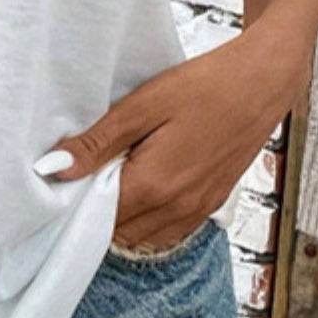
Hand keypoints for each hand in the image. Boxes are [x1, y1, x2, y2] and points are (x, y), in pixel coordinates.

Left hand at [38, 21, 312, 250]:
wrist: (263, 82)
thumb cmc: (204, 86)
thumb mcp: (143, 105)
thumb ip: (98, 142)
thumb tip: (54, 168)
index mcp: (154, 186)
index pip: (96, 219)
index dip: (75, 202)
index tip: (65, 179)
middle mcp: (176, 209)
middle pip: (117, 232)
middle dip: (97, 209)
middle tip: (92, 170)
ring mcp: (197, 210)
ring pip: (143, 235)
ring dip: (124, 215)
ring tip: (118, 172)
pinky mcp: (212, 204)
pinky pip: (169, 229)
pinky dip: (150, 216)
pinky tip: (145, 180)